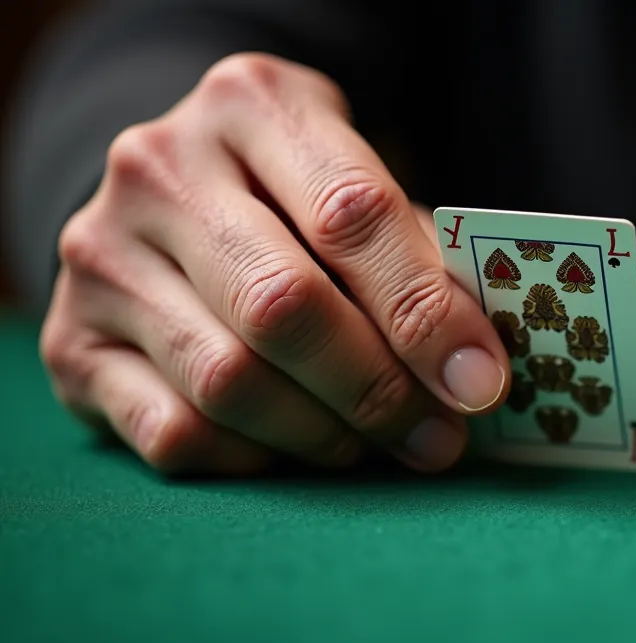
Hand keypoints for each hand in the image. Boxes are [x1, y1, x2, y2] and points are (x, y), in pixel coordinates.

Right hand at [39, 53, 509, 475]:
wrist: (171, 195)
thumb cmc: (298, 198)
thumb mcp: (359, 187)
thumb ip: (417, 261)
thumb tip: (475, 370)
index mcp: (252, 105)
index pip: (352, 214)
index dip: (425, 311)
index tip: (480, 380)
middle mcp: (160, 168)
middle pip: (283, 306)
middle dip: (380, 389)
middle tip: (439, 438)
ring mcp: (102, 255)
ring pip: (228, 380)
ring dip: (326, 435)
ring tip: (377, 446)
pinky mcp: (71, 343)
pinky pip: (176, 434)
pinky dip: (254, 460)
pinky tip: (297, 448)